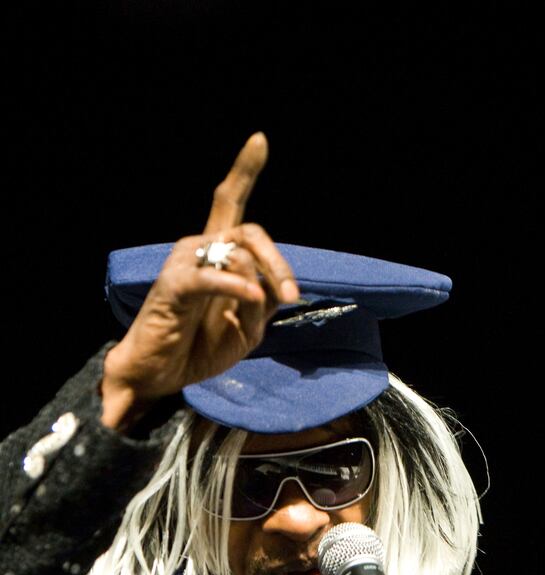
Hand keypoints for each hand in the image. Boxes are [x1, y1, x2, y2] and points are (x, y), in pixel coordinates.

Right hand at [100, 133, 299, 428]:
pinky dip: (235, 286)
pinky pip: (211, 277)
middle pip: (250, 232)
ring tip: (258, 313)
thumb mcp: (251, 326)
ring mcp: (185, 263)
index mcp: (220, 255)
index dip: (244, 170)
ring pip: (238, 253)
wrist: (163, 376)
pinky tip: (250, 296)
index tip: (259, 139)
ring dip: (261, 283)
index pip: (229, 202)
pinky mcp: (173, 285)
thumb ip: (265, 300)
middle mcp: (201, 249)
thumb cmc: (204, 347)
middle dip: (279, 262)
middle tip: (292, 295)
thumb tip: (271, 282)